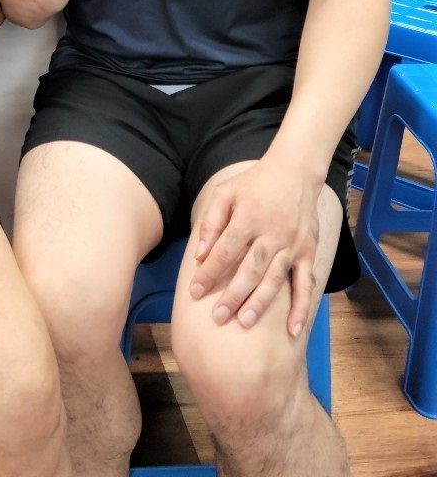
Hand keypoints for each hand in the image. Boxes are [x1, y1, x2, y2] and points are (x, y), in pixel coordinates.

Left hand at [188, 161, 321, 337]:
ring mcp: (292, 244)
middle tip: (218, 317)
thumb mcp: (226, 192)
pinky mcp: (308, 252)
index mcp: (248, 217)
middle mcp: (271, 233)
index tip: (194, 291)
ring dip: (260, 303)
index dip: (209, 272)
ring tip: (244, 322)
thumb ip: (211, 222)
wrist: (295, 171)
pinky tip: (293, 330)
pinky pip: (305, 283)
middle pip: (250, 269)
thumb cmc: (255, 183)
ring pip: (275, 279)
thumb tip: (200, 254)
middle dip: (233, 295)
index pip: (225, 250)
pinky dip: (301, 308)